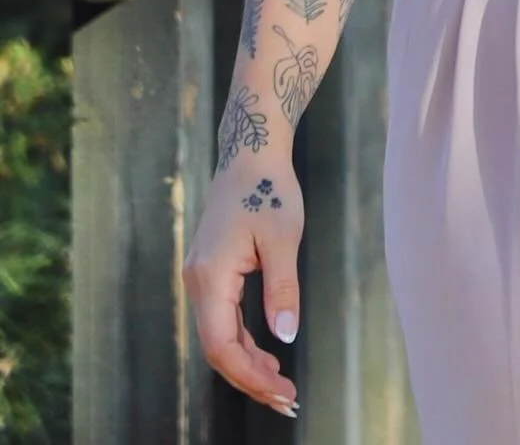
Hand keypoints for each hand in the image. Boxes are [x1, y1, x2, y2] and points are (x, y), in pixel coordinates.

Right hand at [183, 152, 304, 419]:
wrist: (251, 154)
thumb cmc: (270, 188)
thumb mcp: (284, 237)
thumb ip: (282, 289)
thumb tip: (284, 337)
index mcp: (211, 276)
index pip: (220, 345)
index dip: (249, 376)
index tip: (282, 391)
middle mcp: (199, 282)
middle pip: (218, 348)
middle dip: (250, 378)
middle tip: (288, 398)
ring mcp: (203, 278)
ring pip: (219, 337)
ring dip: (248, 363)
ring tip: (281, 384)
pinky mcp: (213, 273)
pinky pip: (223, 319)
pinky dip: (244, 342)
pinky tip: (267, 354)